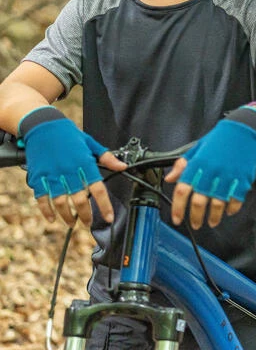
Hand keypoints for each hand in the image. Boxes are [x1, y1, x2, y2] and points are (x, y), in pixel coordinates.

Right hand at [19, 107, 124, 226]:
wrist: (43, 125)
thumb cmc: (69, 135)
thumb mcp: (90, 143)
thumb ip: (107, 157)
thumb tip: (123, 167)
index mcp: (85, 163)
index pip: (98, 189)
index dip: (104, 206)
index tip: (109, 218)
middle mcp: (70, 171)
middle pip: (80, 199)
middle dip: (85, 215)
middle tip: (89, 224)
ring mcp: (53, 175)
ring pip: (61, 202)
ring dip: (67, 216)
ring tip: (72, 223)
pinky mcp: (39, 178)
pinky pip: (42, 199)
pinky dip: (47, 211)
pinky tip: (52, 218)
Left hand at [167, 106, 255, 228]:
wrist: (244, 129)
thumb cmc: (220, 138)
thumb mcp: (197, 148)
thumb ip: (182, 165)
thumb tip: (170, 179)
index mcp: (197, 164)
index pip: (182, 190)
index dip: (178, 208)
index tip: (177, 218)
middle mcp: (211, 172)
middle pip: (199, 202)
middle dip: (196, 218)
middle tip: (195, 224)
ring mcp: (228, 177)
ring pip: (217, 205)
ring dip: (214, 217)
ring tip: (212, 222)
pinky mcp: (243, 179)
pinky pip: (235, 200)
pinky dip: (231, 209)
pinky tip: (228, 211)